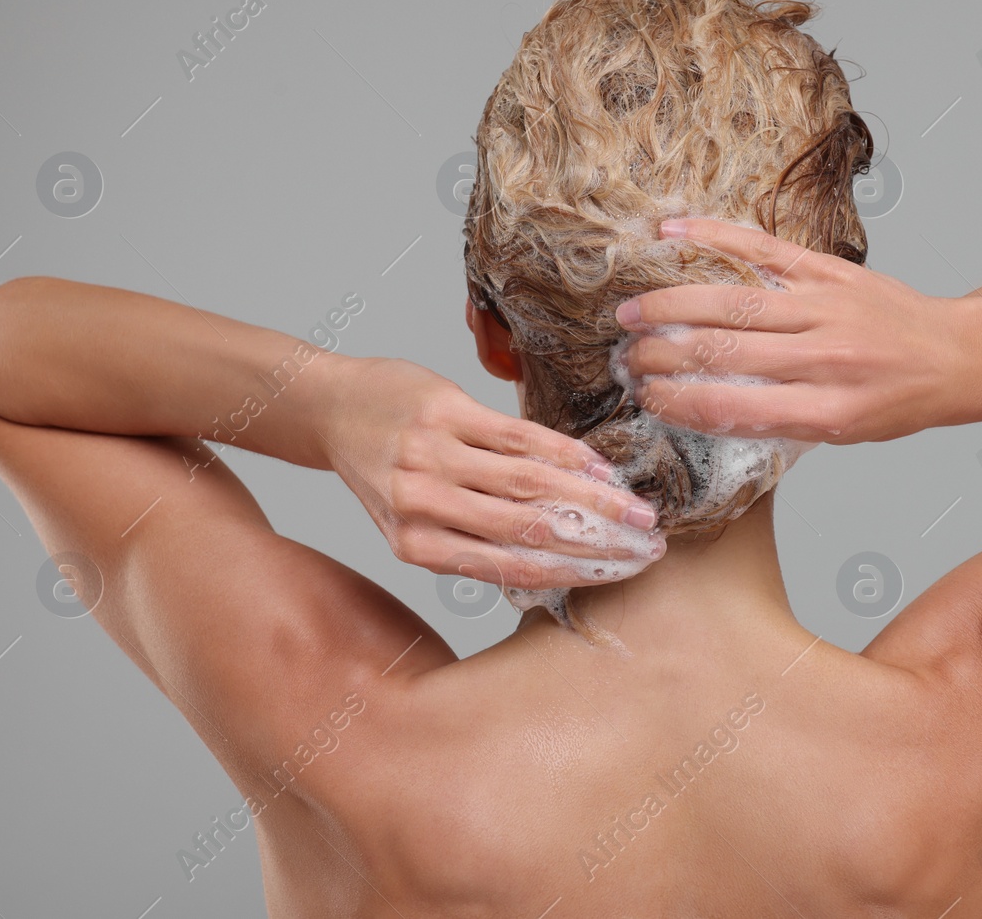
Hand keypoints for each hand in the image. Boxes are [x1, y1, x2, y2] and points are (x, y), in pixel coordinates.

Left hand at [316, 356, 663, 588]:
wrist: (335, 407)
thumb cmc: (385, 468)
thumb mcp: (415, 520)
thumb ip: (473, 541)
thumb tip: (559, 561)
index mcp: (415, 546)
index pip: (510, 568)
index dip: (575, 573)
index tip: (622, 574)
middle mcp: (421, 505)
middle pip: (528, 529)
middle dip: (597, 542)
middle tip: (646, 547)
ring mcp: (431, 456)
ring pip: (530, 483)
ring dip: (593, 499)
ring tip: (636, 510)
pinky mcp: (444, 411)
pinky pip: (518, 436)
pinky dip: (566, 453)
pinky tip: (599, 467)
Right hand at [614, 217, 967, 442]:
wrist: (957, 355)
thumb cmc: (895, 402)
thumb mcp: (841, 434)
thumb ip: (775, 419)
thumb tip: (698, 402)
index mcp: (828, 412)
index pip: (732, 408)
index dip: (677, 403)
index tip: (646, 398)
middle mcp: (826, 358)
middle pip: (723, 352)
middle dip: (662, 354)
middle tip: (626, 357)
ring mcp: (827, 307)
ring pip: (732, 301)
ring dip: (671, 305)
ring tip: (630, 312)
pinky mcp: (829, 270)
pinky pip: (763, 250)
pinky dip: (714, 238)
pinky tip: (672, 233)